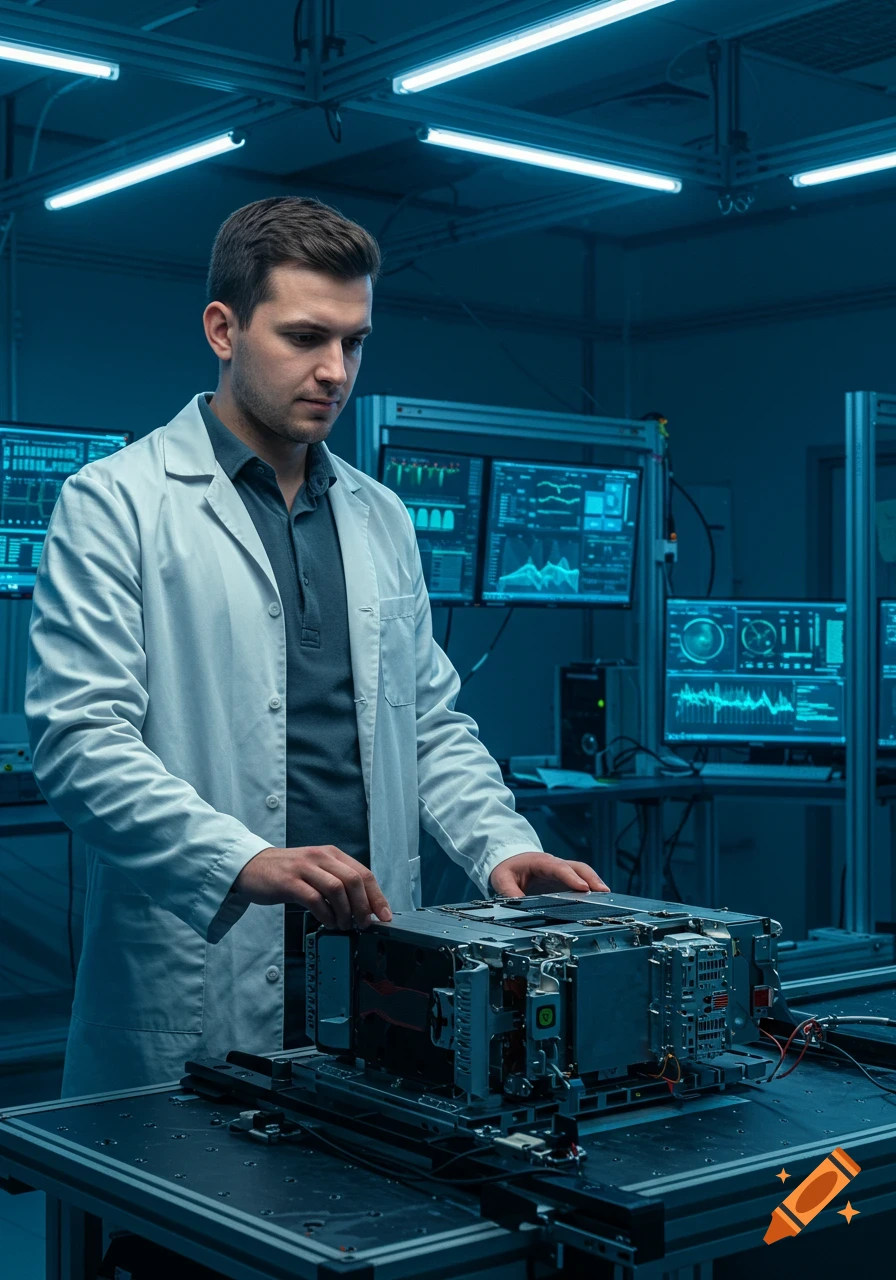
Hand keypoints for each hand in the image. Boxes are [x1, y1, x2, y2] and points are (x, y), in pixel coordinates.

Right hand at [233, 845, 391, 929]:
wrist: (251, 866)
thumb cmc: (287, 872)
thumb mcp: (316, 870)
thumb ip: (337, 882)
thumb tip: (364, 907)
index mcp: (331, 854)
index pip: (363, 873)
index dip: (377, 896)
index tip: (384, 916)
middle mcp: (320, 857)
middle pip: (353, 880)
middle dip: (364, 906)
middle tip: (363, 924)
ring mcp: (304, 868)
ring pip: (337, 889)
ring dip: (345, 912)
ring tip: (344, 925)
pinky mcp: (288, 882)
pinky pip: (314, 899)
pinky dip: (326, 914)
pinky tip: (327, 922)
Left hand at [489, 852, 608, 898]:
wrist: (510, 861)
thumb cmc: (507, 869)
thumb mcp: (502, 879)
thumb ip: (510, 892)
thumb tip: (518, 906)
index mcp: (540, 862)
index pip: (559, 868)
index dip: (571, 877)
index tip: (583, 887)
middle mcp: (555, 864)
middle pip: (577, 867)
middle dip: (591, 878)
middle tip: (604, 892)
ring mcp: (562, 872)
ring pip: (583, 873)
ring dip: (595, 883)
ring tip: (608, 898)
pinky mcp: (565, 880)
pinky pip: (581, 881)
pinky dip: (591, 889)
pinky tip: (600, 900)